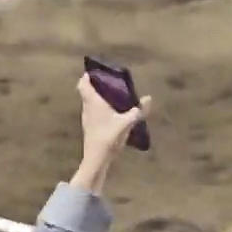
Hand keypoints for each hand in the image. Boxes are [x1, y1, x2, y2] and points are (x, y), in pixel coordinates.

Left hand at [70, 73, 150, 194]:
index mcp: (92, 102)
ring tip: (112, 97)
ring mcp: (87, 119)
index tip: (95, 71)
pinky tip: (111, 115)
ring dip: (98, 98)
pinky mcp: (89, 129)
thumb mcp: (126, 123)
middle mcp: (87, 108)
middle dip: (95, 86)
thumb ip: (138, 111)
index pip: (82, 84)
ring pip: (89, 103)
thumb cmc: (108, 137)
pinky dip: (99, 109)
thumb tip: (149, 98)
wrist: (96, 160)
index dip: (87, 76)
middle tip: (108, 83)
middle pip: (86, 92)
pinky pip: (93, 113)